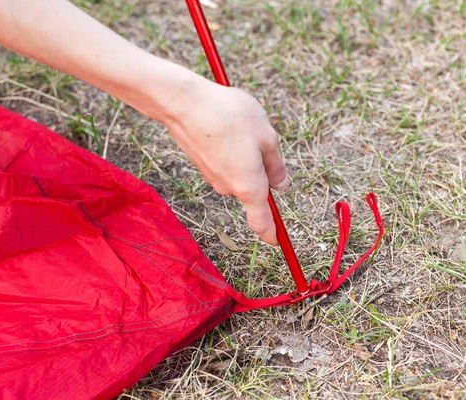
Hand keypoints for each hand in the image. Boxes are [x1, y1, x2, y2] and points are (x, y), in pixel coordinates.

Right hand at [165, 79, 288, 244]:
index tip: (277, 241)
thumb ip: (276, 165)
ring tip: (239, 126)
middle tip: (262, 138)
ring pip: (239, 172)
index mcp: (250, 186)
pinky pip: (225, 163)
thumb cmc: (229, 116)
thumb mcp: (266, 136)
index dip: (272, 233)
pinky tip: (225, 126)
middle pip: (253, 189)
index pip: (262, 222)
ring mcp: (213, 177)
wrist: (184, 104)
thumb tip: (281, 185)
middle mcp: (229, 188)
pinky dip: (230, 149)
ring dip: (245, 155)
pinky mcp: (202, 165)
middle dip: (262, 170)